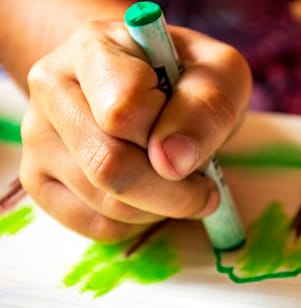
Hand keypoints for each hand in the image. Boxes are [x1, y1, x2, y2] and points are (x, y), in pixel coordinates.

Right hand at [19, 20, 251, 241]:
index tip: (196, 142)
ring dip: (160, 208)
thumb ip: (205, 107)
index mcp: (94, 49)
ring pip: (104, 202)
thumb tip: (171, 161)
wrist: (154, 88)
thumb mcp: (221, 75)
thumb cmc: (187, 79)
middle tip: (204, 188)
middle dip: (173, 191)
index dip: (171, 138)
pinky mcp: (40, 181)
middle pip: (108, 165)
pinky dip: (138, 223)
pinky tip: (151, 198)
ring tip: (178, 185)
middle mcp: (53, 89)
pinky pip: (95, 226)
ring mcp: (38, 138)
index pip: (123, 111)